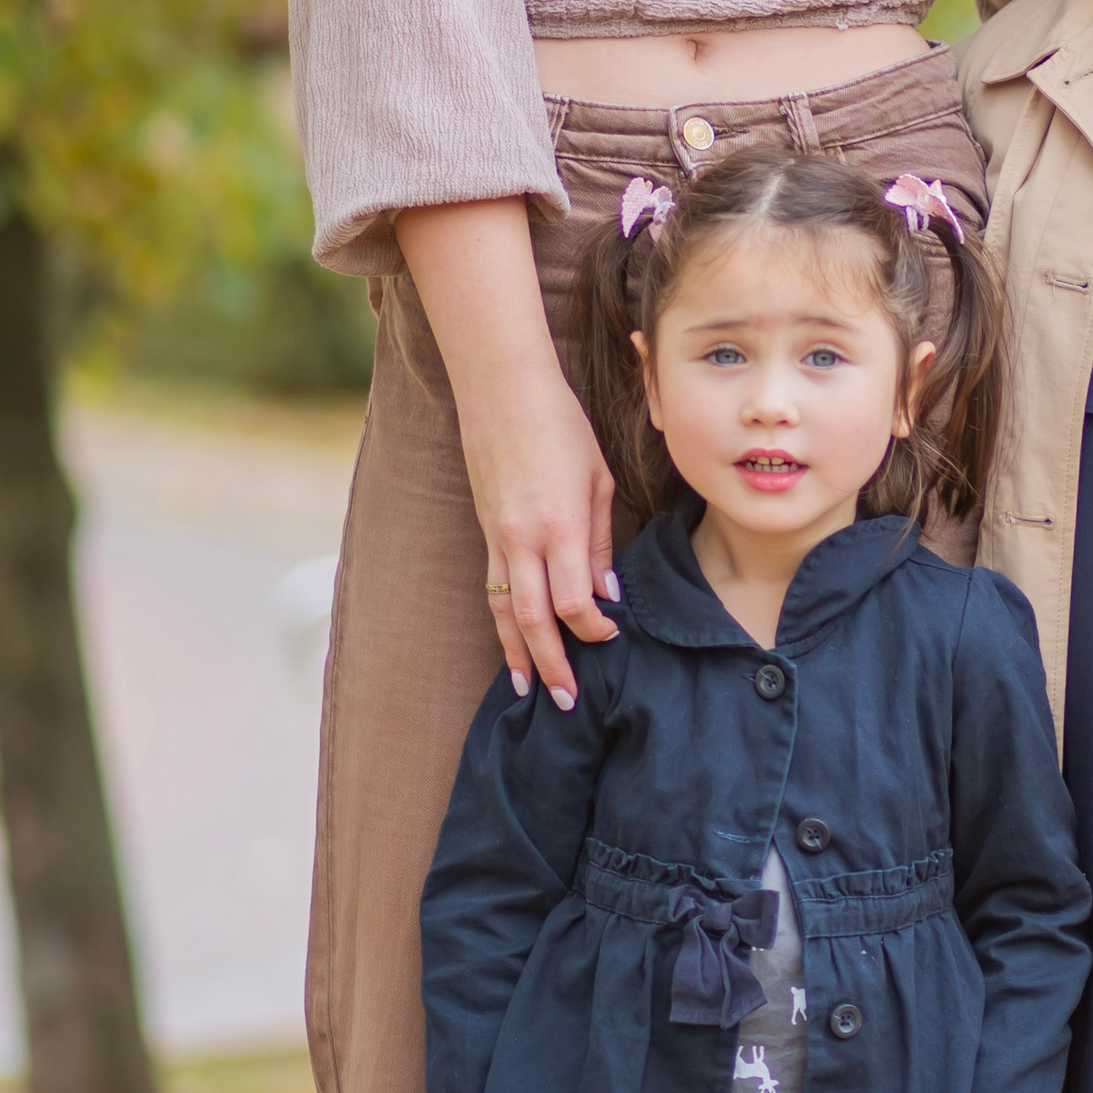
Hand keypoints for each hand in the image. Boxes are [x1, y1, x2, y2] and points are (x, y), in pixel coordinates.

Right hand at [463, 364, 619, 710]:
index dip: (590, 630)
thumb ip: (598, 542)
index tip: (608, 638)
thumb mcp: (597, 480)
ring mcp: (498, 536)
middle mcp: (523, 539)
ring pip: (504, 610)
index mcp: (560, 526)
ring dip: (516, 654)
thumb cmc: (562, 428)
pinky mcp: (485, 530)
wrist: (502, 391)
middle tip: (564, 701)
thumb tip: (605, 596)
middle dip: (550, 664)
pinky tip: (511, 642)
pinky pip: (493, 587)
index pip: (572, 601)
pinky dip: (502, 621)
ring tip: (526, 689)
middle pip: (533, 620)